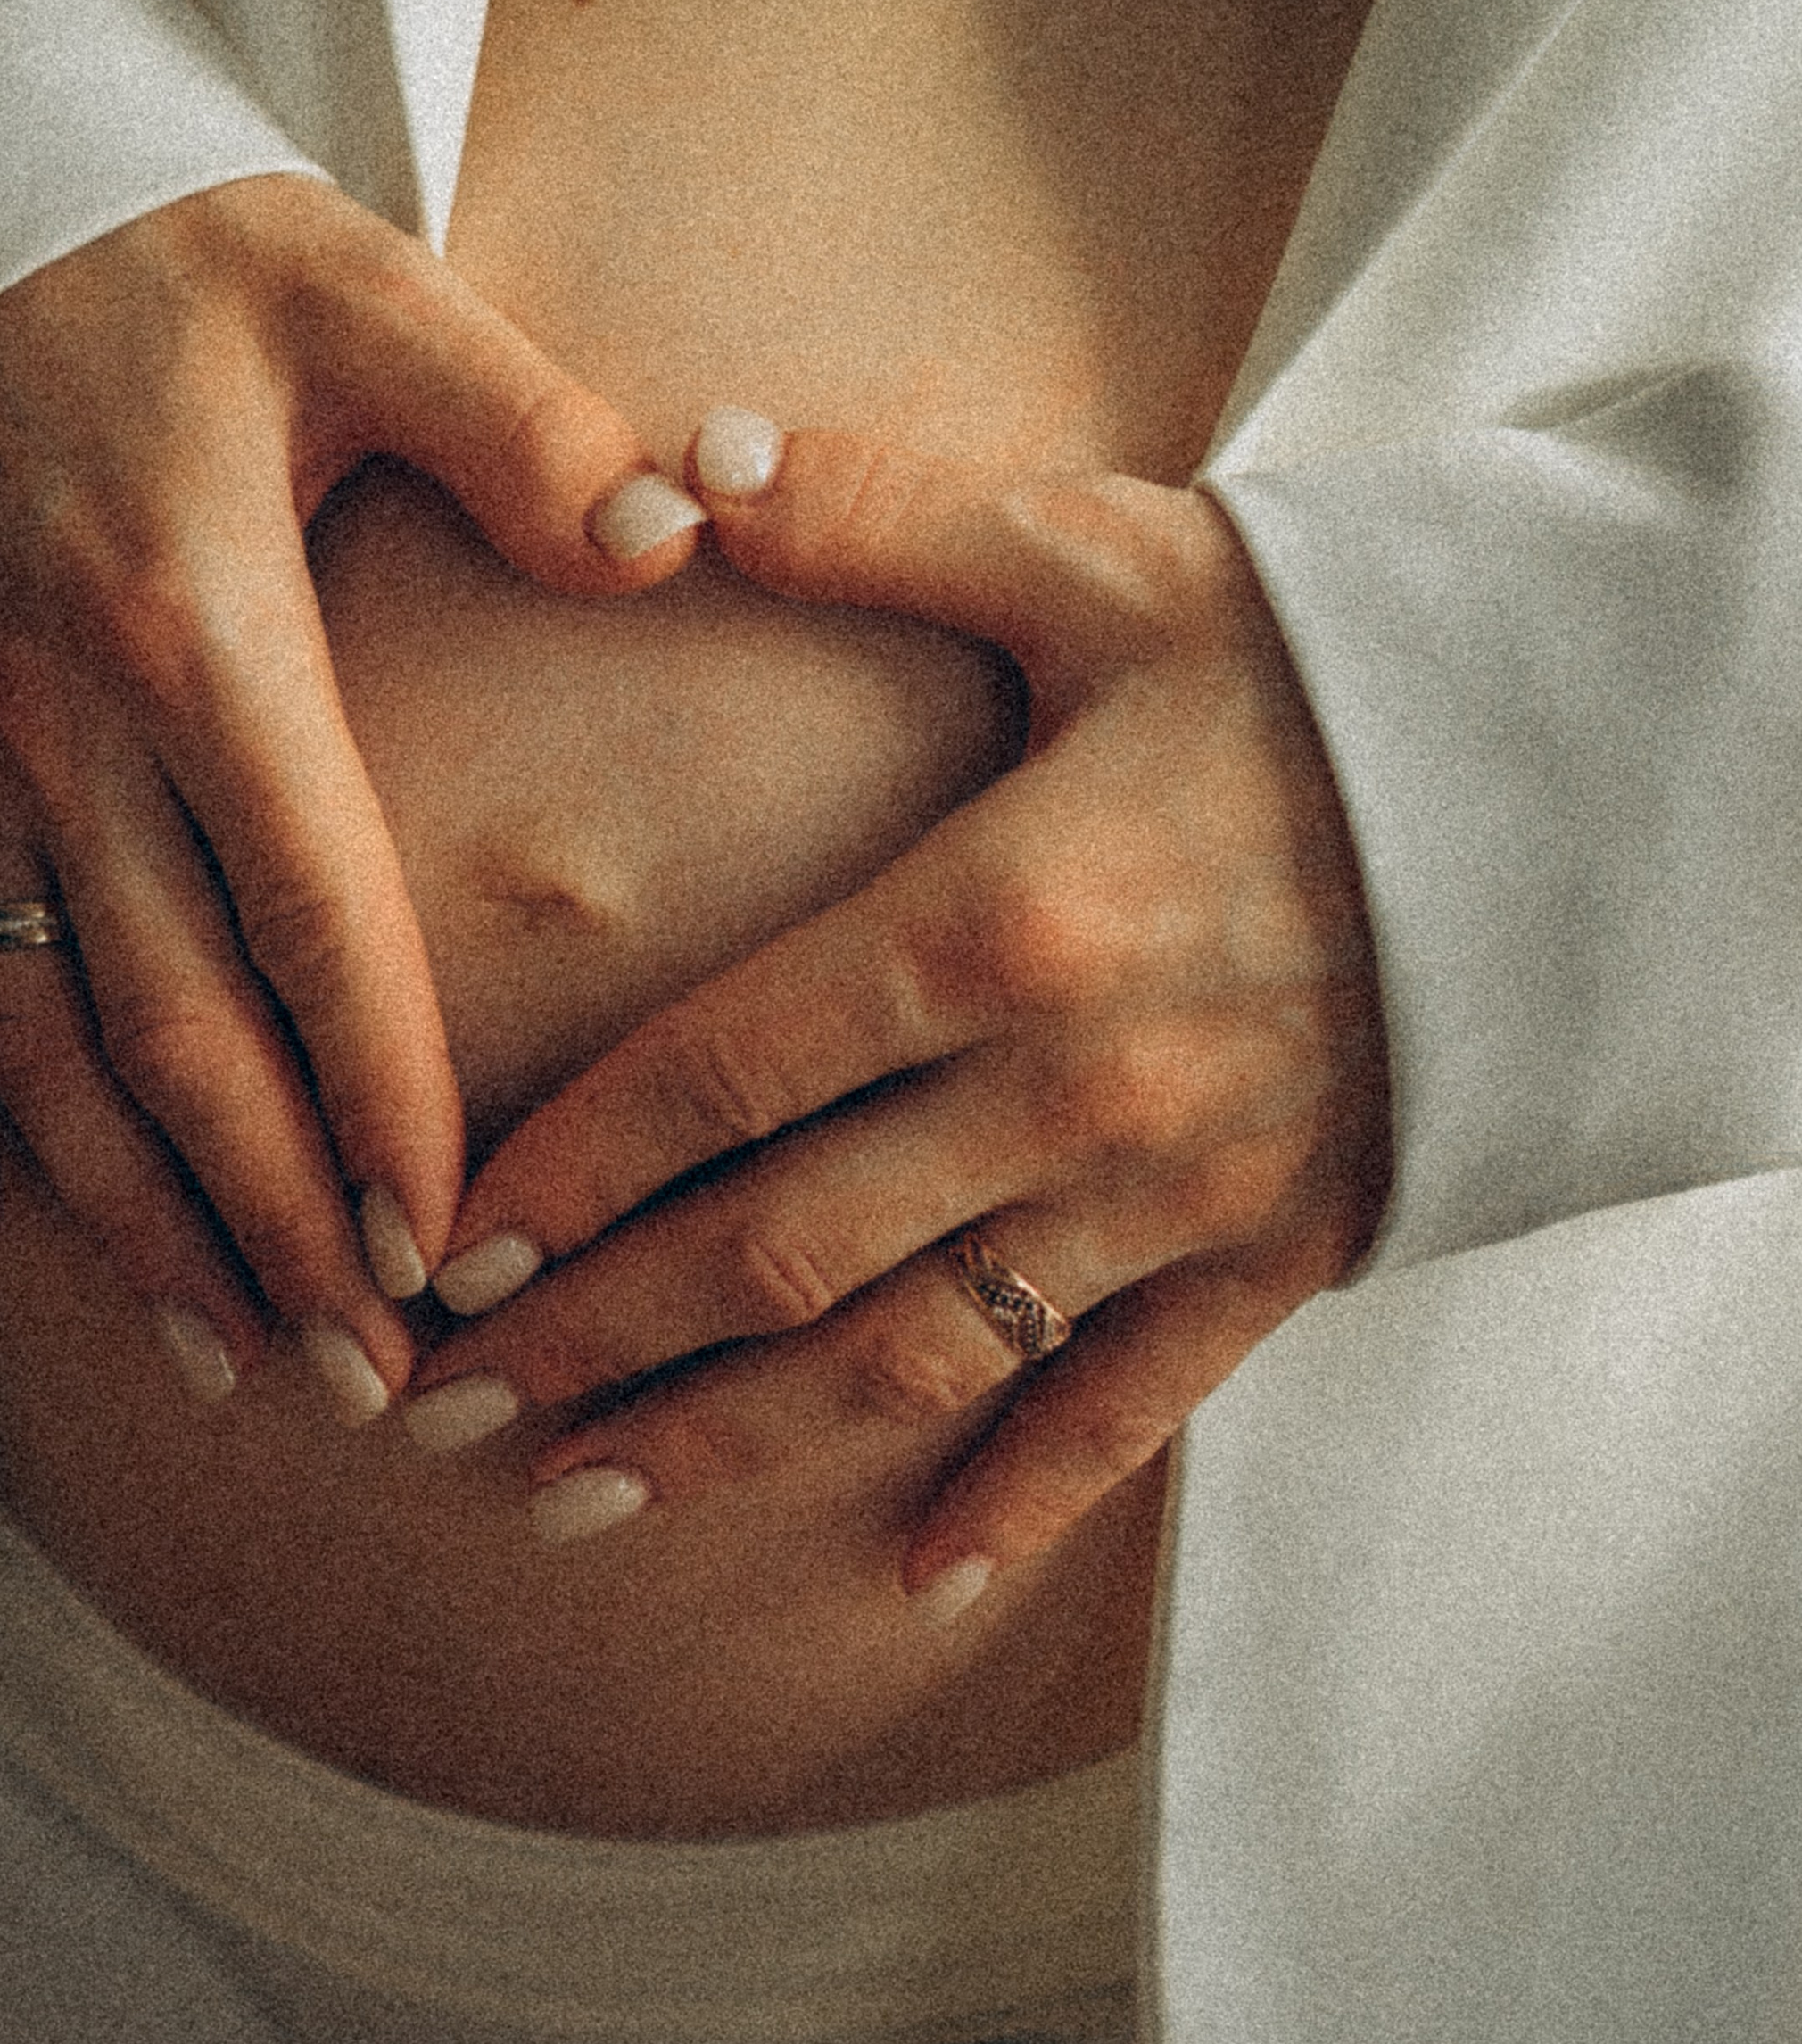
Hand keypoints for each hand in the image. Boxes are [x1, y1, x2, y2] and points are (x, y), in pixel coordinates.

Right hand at [0, 171, 701, 1397]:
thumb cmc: (169, 249)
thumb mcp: (363, 291)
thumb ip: (527, 426)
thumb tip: (677, 528)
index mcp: (201, 633)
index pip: (310, 920)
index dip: (376, 1099)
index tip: (441, 1248)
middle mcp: (59, 724)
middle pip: (173, 1027)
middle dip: (271, 1217)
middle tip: (368, 1369)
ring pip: (29, 1040)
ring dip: (125, 1215)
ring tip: (226, 1355)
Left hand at [408, 422, 1390, 1594]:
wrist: (1607, 774)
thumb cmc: (1334, 657)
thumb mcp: (1111, 556)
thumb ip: (881, 516)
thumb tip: (680, 467)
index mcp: (999, 918)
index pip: (720, 1071)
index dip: (562, 1174)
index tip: (437, 1244)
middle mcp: (1067, 1089)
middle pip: (774, 1250)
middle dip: (590, 1340)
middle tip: (435, 1408)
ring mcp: (1170, 1195)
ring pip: (906, 1358)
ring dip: (731, 1436)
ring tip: (584, 1496)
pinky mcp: (1273, 1256)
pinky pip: (1128, 1408)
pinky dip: (1018, 1496)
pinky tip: (909, 1577)